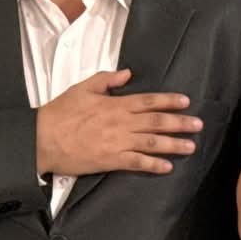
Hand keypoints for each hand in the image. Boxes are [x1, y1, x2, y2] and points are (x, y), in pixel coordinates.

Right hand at [34, 69, 200, 177]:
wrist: (42, 138)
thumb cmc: (59, 112)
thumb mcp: (82, 88)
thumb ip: (106, 80)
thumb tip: (127, 73)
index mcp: (115, 104)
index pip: (149, 101)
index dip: (169, 101)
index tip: (186, 102)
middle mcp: (121, 123)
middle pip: (157, 122)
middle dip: (180, 123)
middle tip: (198, 125)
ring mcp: (117, 142)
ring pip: (152, 142)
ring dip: (174, 144)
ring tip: (190, 146)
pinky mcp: (110, 160)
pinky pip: (137, 163)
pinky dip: (153, 165)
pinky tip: (167, 166)